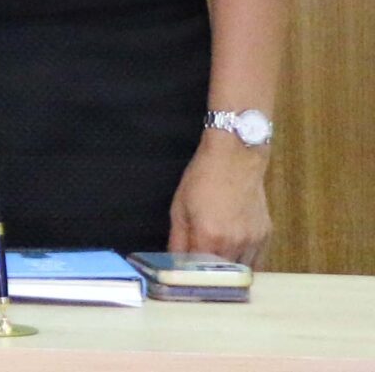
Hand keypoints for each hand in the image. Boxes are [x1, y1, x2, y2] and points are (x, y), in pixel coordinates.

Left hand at [170, 134, 272, 266]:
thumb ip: (177, 240)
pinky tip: (232, 256)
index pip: (198, 273)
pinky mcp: (266, 236)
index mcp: (209, 236)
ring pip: (241, 273)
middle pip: (221, 277)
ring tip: (216, 268)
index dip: (189, 278)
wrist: (235, 158)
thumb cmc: (202, 179)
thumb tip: (174, 264)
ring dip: (228, 275)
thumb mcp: (180, 208)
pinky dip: (244, 264)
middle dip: (209, 279)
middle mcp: (235, 243)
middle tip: (199, 277)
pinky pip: (256, 261)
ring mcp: (254, 241)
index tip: (183, 281)